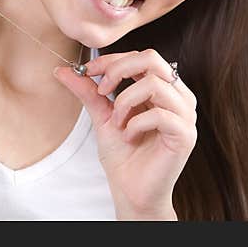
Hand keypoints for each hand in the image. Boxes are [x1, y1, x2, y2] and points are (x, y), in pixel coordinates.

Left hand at [54, 49, 196, 219]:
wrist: (130, 190)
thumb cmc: (123, 154)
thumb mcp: (101, 115)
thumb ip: (87, 91)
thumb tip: (62, 69)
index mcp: (162, 88)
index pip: (141, 56)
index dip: (111, 60)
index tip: (86, 72)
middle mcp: (178, 97)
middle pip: (152, 59)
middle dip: (118, 70)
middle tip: (102, 91)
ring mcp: (185, 115)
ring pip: (154, 84)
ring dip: (125, 101)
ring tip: (117, 122)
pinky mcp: (185, 135)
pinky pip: (159, 114)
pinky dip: (135, 123)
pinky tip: (128, 136)